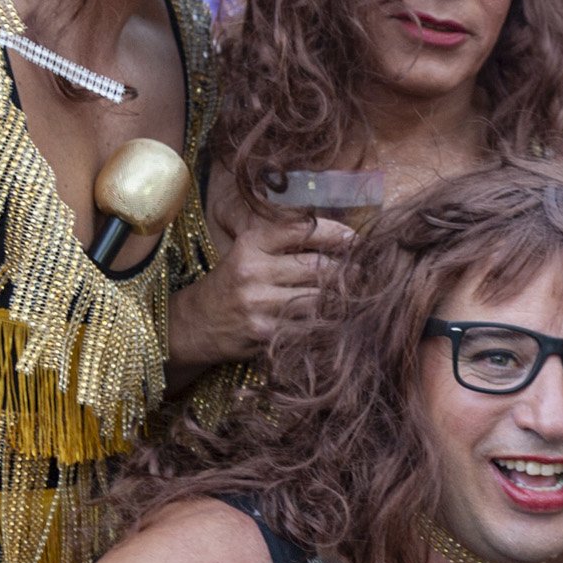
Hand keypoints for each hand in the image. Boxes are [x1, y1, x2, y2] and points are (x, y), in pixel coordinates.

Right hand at [170, 211, 355, 366]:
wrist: (195, 324)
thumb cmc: (232, 284)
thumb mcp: (249, 253)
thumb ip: (285, 243)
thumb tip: (341, 237)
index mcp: (251, 243)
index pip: (304, 229)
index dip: (337, 233)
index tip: (357, 239)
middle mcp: (253, 270)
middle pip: (319, 265)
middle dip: (348, 269)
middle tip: (367, 271)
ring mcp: (259, 304)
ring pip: (319, 297)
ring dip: (343, 298)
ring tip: (358, 295)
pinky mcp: (266, 333)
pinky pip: (309, 326)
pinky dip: (327, 322)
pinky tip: (336, 319)